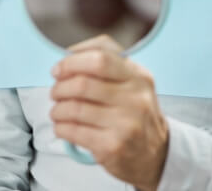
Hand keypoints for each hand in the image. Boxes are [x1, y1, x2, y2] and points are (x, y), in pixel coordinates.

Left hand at [50, 35, 168, 190]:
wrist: (155, 155)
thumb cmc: (135, 112)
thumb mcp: (132, 82)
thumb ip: (106, 63)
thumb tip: (69, 55)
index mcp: (138, 76)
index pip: (100, 57)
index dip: (72, 62)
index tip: (59, 69)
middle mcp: (135, 98)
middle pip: (83, 84)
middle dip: (60, 87)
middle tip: (55, 92)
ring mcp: (126, 123)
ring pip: (75, 108)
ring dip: (58, 109)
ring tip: (57, 111)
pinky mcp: (113, 146)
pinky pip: (74, 132)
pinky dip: (61, 127)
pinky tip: (62, 126)